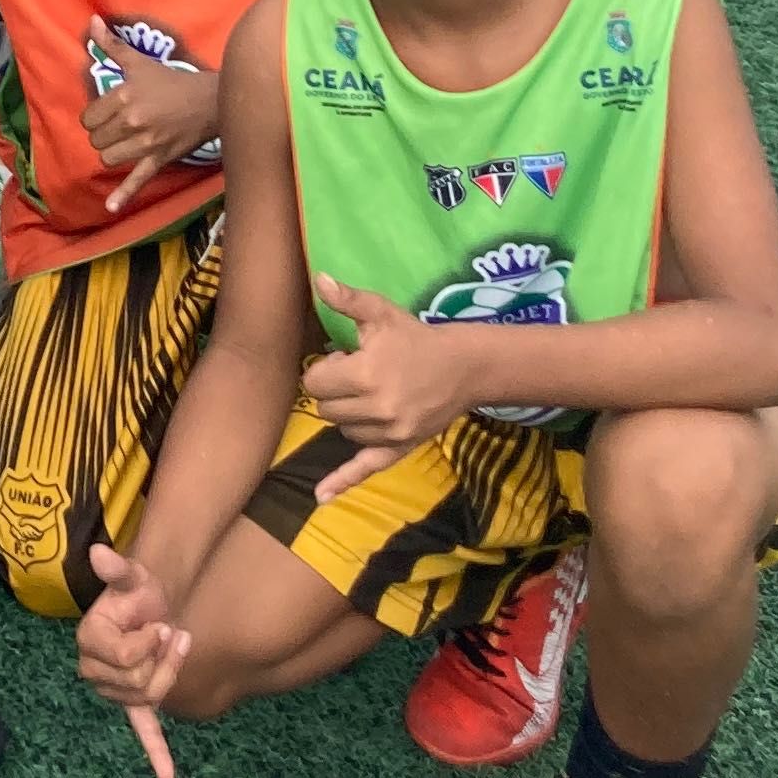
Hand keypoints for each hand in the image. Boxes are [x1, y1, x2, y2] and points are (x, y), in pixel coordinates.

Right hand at [75, 544, 190, 773]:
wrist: (153, 601)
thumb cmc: (139, 590)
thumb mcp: (133, 576)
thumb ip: (118, 568)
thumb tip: (99, 552)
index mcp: (90, 640)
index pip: (126, 659)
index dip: (149, 643)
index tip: (158, 623)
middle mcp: (94, 668)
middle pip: (139, 683)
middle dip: (164, 659)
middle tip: (172, 633)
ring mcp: (113, 688)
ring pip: (150, 698)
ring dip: (171, 672)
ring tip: (177, 645)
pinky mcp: (134, 701)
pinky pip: (142, 730)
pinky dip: (157, 753)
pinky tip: (167, 776)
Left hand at [79, 18, 216, 210]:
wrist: (209, 101)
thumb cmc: (171, 80)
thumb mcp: (139, 61)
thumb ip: (111, 45)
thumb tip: (90, 22)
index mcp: (125, 95)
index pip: (88, 118)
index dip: (93, 118)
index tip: (105, 114)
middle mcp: (133, 121)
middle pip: (96, 140)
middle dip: (101, 135)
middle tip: (115, 127)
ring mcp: (146, 144)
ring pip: (108, 159)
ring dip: (111, 153)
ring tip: (121, 144)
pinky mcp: (159, 160)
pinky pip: (137, 181)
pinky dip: (123, 195)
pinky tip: (110, 208)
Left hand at [302, 276, 478, 495]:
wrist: (463, 368)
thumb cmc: (415, 337)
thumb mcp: (381, 313)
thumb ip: (348, 299)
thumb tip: (318, 280)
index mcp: (365, 374)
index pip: (315, 381)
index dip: (324, 369)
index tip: (342, 360)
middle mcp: (376, 408)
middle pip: (325, 408)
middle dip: (334, 391)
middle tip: (357, 375)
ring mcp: (388, 433)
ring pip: (342, 430)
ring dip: (347, 414)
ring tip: (370, 394)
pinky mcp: (399, 448)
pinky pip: (365, 469)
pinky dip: (341, 481)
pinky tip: (320, 497)